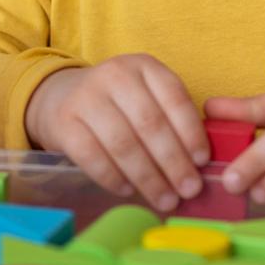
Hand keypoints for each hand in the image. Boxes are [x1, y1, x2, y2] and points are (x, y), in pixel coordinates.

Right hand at [24, 54, 208, 212]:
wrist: (62, 96)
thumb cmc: (117, 102)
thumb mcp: (145, 94)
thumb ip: (169, 117)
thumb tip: (198, 163)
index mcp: (144, 65)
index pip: (174, 96)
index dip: (191, 131)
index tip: (202, 161)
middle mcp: (115, 74)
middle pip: (150, 123)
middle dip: (173, 161)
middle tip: (189, 189)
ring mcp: (87, 97)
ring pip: (123, 143)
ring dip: (148, 177)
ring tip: (165, 199)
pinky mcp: (64, 122)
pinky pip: (93, 157)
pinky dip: (114, 178)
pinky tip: (129, 191)